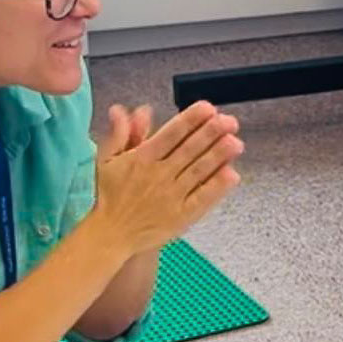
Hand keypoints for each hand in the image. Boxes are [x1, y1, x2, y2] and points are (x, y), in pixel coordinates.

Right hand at [91, 101, 243, 259]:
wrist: (110, 234)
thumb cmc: (109, 196)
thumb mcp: (107, 160)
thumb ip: (120, 134)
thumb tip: (126, 110)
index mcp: (142, 158)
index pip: (171, 134)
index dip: (191, 120)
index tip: (208, 108)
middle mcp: (159, 175)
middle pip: (190, 149)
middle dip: (211, 133)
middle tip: (230, 121)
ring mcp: (171, 196)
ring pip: (199, 171)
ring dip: (218, 156)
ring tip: (235, 142)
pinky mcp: (181, 216)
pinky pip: (202, 199)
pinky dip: (216, 187)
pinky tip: (232, 175)